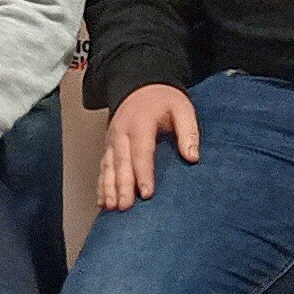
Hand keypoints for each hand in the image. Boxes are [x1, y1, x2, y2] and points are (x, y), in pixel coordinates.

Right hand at [100, 83, 198, 209]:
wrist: (141, 85)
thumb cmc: (164, 100)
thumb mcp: (182, 108)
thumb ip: (188, 131)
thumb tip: (192, 157)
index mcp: (140, 122)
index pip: (141, 151)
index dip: (143, 173)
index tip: (146, 194)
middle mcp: (122, 132)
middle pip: (121, 162)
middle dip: (122, 186)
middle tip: (125, 207)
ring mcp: (112, 139)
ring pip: (108, 166)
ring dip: (108, 188)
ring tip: (110, 207)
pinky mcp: (108, 146)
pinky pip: (103, 167)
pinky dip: (101, 185)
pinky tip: (102, 201)